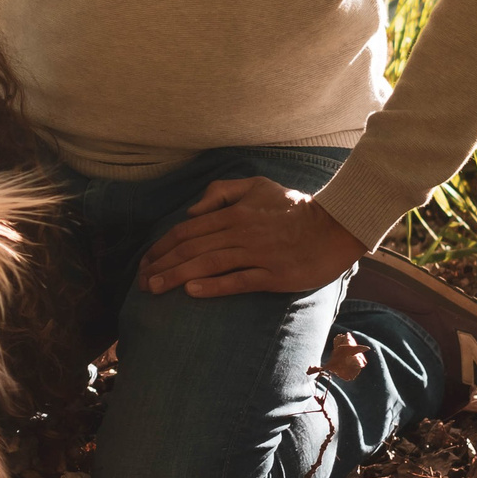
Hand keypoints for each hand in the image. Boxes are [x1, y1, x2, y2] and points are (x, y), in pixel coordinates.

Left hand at [137, 176, 365, 296]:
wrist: (335, 226)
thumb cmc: (294, 207)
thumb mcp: (257, 185)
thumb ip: (221, 192)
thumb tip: (192, 211)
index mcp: (233, 213)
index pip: (187, 230)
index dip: (162, 246)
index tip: (145, 261)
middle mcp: (240, 233)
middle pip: (191, 249)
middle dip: (161, 265)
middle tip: (141, 282)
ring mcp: (256, 255)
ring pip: (208, 265)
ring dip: (177, 277)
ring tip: (155, 289)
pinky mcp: (273, 275)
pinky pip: (237, 280)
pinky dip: (213, 286)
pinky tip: (192, 292)